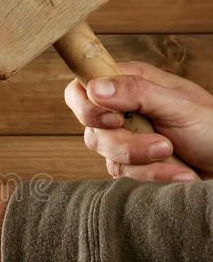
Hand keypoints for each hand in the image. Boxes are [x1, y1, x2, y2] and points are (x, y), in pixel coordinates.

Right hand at [64, 62, 212, 181]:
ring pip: (108, 157)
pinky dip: (154, 178)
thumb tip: (94, 87)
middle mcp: (122, 110)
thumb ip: (136, 92)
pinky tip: (180, 174)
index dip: (87, 107)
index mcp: (130, 83)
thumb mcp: (179, 105)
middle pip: (93, 130)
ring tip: (176, 156)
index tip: (114, 120)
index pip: (82, 89)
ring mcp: (125, 140)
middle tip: (163, 145)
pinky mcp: (133, 166)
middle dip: (126, 144)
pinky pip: (126, 177)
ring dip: (145, 163)